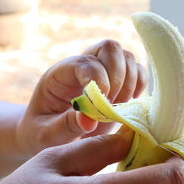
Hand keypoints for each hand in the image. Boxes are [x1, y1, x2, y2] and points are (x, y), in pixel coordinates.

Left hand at [16, 40, 146, 155]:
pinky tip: (128, 104)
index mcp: (60, 74)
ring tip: (117, 109)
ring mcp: (102, 69)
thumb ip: (65, 126)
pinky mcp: (118, 80)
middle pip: (110, 48)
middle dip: (117, 78)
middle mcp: (82, 65)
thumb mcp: (46, 135)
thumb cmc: (43, 134)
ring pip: (127, 57)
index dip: (97, 80)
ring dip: (129, 83)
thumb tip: (89, 120)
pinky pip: (138, 70)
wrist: (52, 135)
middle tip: (109, 106)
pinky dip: (140, 85)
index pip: (85, 62)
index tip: (98, 106)